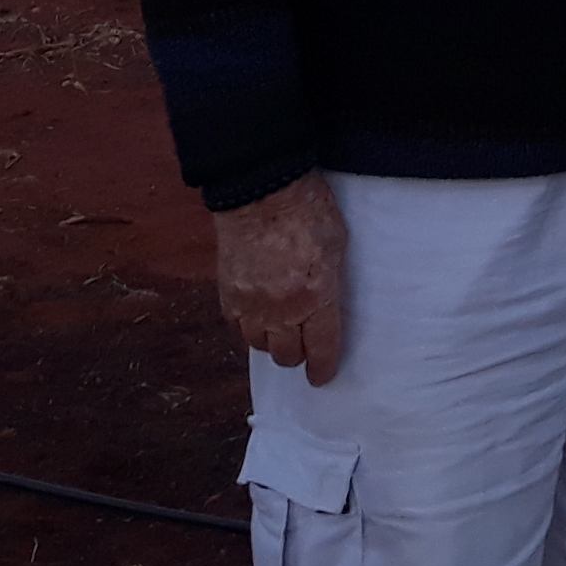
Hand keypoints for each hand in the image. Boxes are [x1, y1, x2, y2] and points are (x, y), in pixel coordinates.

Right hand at [213, 178, 350, 379]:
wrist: (261, 189)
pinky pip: (236, 327)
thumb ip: (332, 281)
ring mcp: (251, 304)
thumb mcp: (337, 246)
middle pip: (287, 355)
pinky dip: (247, 326)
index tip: (321, 376)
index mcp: (316, 297)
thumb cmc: (308, 209)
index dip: (322, 368)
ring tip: (279, 328)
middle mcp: (282, 309)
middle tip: (302, 347)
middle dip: (297, 355)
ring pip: (259, 345)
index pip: (321, 349)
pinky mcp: (228, 293)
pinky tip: (256, 315)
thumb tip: (328, 304)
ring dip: (271, 341)